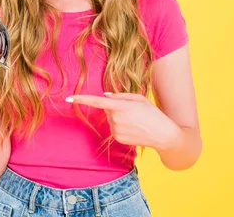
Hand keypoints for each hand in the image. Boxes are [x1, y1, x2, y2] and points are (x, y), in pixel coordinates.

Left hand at [66, 92, 182, 148]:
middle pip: (107, 109)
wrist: (163, 135)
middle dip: (116, 107)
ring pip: (110, 119)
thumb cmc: (152, 113)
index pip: (97, 102)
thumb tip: (105, 96)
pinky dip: (121, 126)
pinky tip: (134, 128)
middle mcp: (116, 119)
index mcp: (121, 106)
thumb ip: (120, 95)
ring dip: (119, 117)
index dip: (82, 99)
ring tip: (136, 120)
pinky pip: (114, 128)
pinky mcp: (118, 138)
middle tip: (133, 110)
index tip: (69, 98)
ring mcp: (116, 130)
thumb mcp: (139, 98)